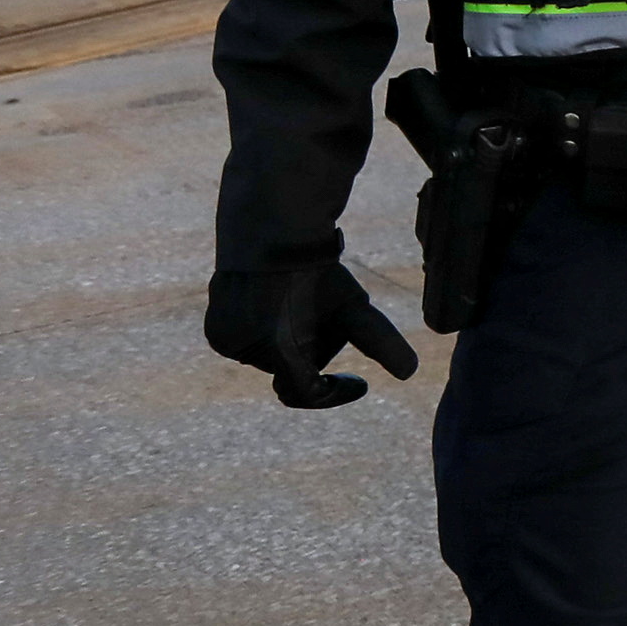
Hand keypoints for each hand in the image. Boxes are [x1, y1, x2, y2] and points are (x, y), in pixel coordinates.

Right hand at [206, 260, 419, 407]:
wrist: (270, 231)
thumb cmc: (318, 273)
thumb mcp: (352, 308)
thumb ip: (378, 340)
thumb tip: (411, 372)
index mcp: (279, 348)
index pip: (306, 394)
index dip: (334, 392)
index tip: (360, 383)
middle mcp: (246, 349)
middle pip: (291, 370)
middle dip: (311, 349)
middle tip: (320, 311)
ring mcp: (226, 341)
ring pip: (270, 358)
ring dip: (287, 342)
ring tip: (295, 302)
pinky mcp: (215, 331)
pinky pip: (249, 346)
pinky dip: (266, 333)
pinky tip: (275, 302)